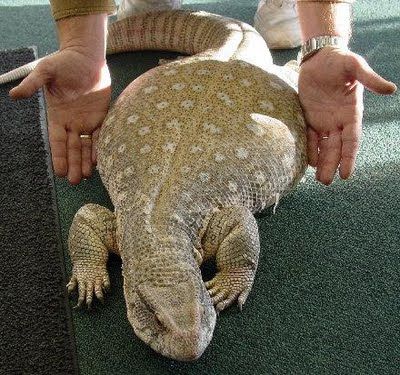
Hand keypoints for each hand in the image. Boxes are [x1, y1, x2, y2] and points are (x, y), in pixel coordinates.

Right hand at [10, 49, 110, 184]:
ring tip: (87, 177)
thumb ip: (33, 84)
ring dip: (86, 161)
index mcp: (57, 116)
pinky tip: (100, 161)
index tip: (60, 172)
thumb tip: (14, 95)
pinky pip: (101, 135)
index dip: (59, 156)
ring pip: (86, 146)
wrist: (86, 56)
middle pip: (72, 148)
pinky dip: (101, 147)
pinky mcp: (101, 116)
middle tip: (75, 182)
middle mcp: (72, 122)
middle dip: (74, 165)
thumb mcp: (46, 72)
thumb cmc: (64, 62)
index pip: (57, 141)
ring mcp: (87, 121)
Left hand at [298, 47, 396, 184]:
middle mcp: (338, 120)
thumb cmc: (339, 59)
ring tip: (319, 179)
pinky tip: (309, 162)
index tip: (346, 174)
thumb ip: (369, 79)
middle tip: (327, 182)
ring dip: (322, 162)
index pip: (351, 140)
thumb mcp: (355, 66)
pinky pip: (310, 136)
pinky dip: (310, 149)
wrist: (319, 56)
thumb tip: (391, 90)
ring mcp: (324, 120)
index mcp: (351, 113)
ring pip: (324, 146)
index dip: (349, 157)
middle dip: (333, 165)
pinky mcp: (310, 117)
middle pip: (336, 148)